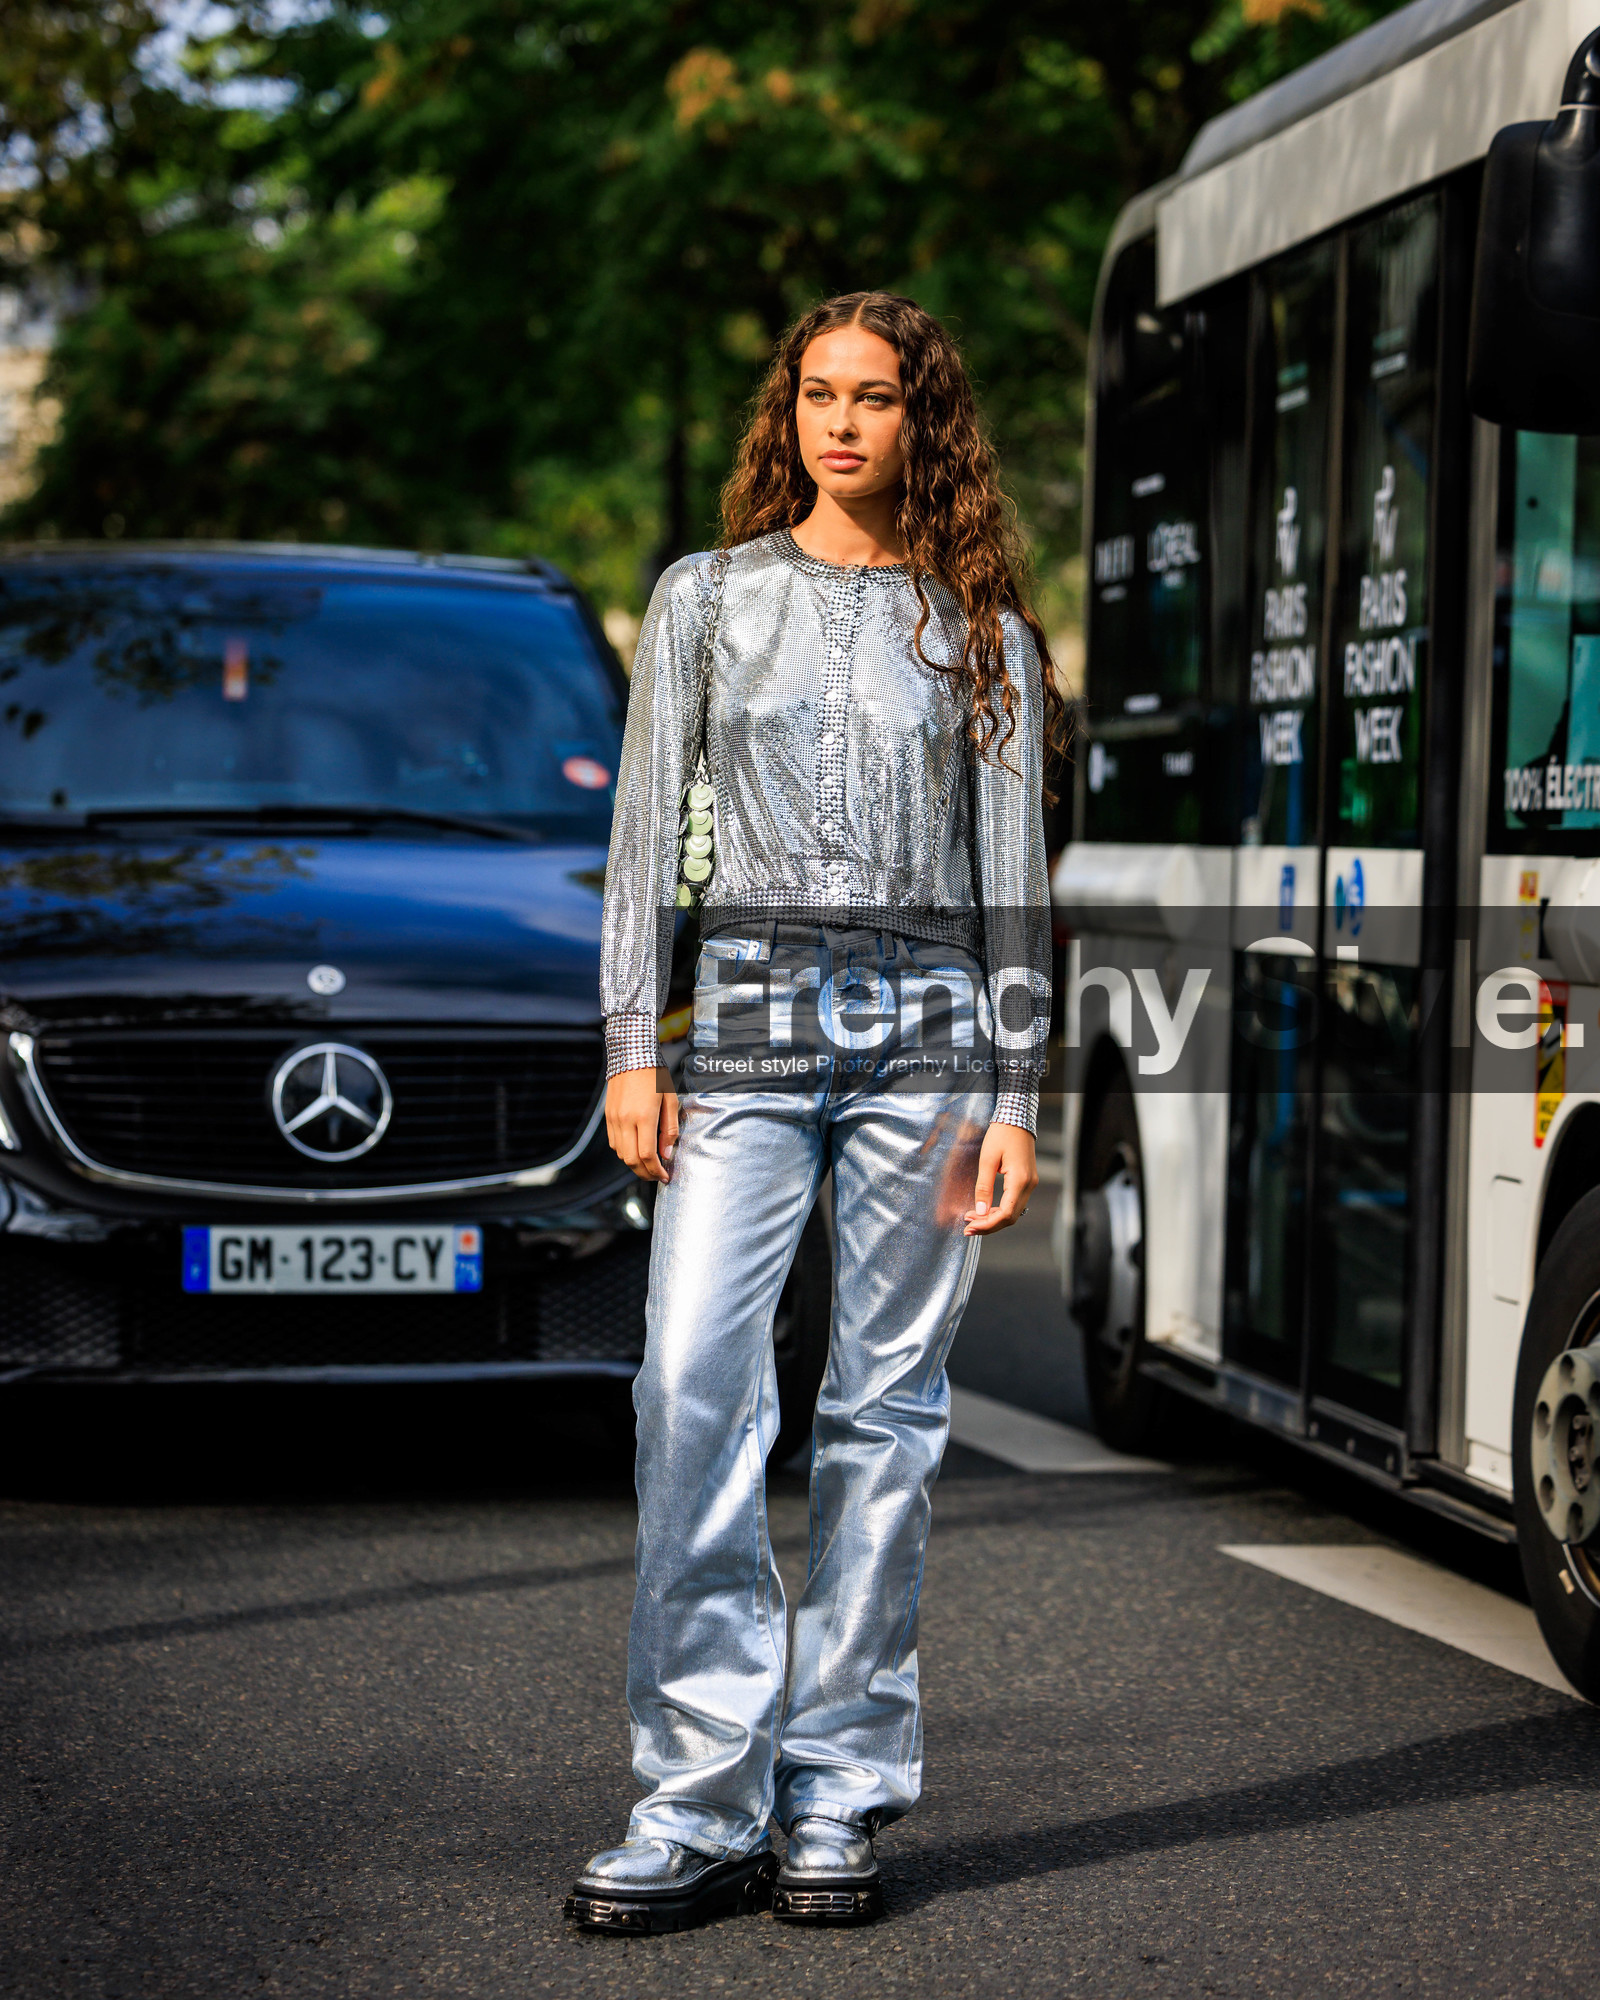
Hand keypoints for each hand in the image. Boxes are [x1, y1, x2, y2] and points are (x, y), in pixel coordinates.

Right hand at [605, 1068, 678, 1182]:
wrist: (630, 1055)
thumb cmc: (654, 1075)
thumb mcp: (669, 1100)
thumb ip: (669, 1129)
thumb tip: (667, 1154)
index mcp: (644, 1117)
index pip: (648, 1155)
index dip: (657, 1171)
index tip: (665, 1176)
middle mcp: (625, 1120)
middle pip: (631, 1160)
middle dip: (645, 1173)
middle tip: (657, 1176)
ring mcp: (614, 1119)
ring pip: (621, 1154)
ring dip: (634, 1164)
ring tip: (648, 1165)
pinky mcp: (608, 1116)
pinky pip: (614, 1143)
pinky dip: (624, 1152)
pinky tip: (636, 1150)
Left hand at [964, 1122, 1037, 1234]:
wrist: (1016, 1119)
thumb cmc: (1001, 1135)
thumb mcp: (987, 1160)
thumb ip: (983, 1187)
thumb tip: (979, 1212)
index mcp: (1020, 1181)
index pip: (1005, 1214)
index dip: (987, 1224)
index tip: (969, 1226)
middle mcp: (1029, 1186)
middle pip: (1010, 1217)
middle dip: (988, 1225)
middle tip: (967, 1227)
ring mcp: (1030, 1184)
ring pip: (1013, 1212)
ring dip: (993, 1219)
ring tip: (972, 1219)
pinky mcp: (1026, 1181)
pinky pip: (1014, 1203)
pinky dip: (999, 1210)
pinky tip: (984, 1210)